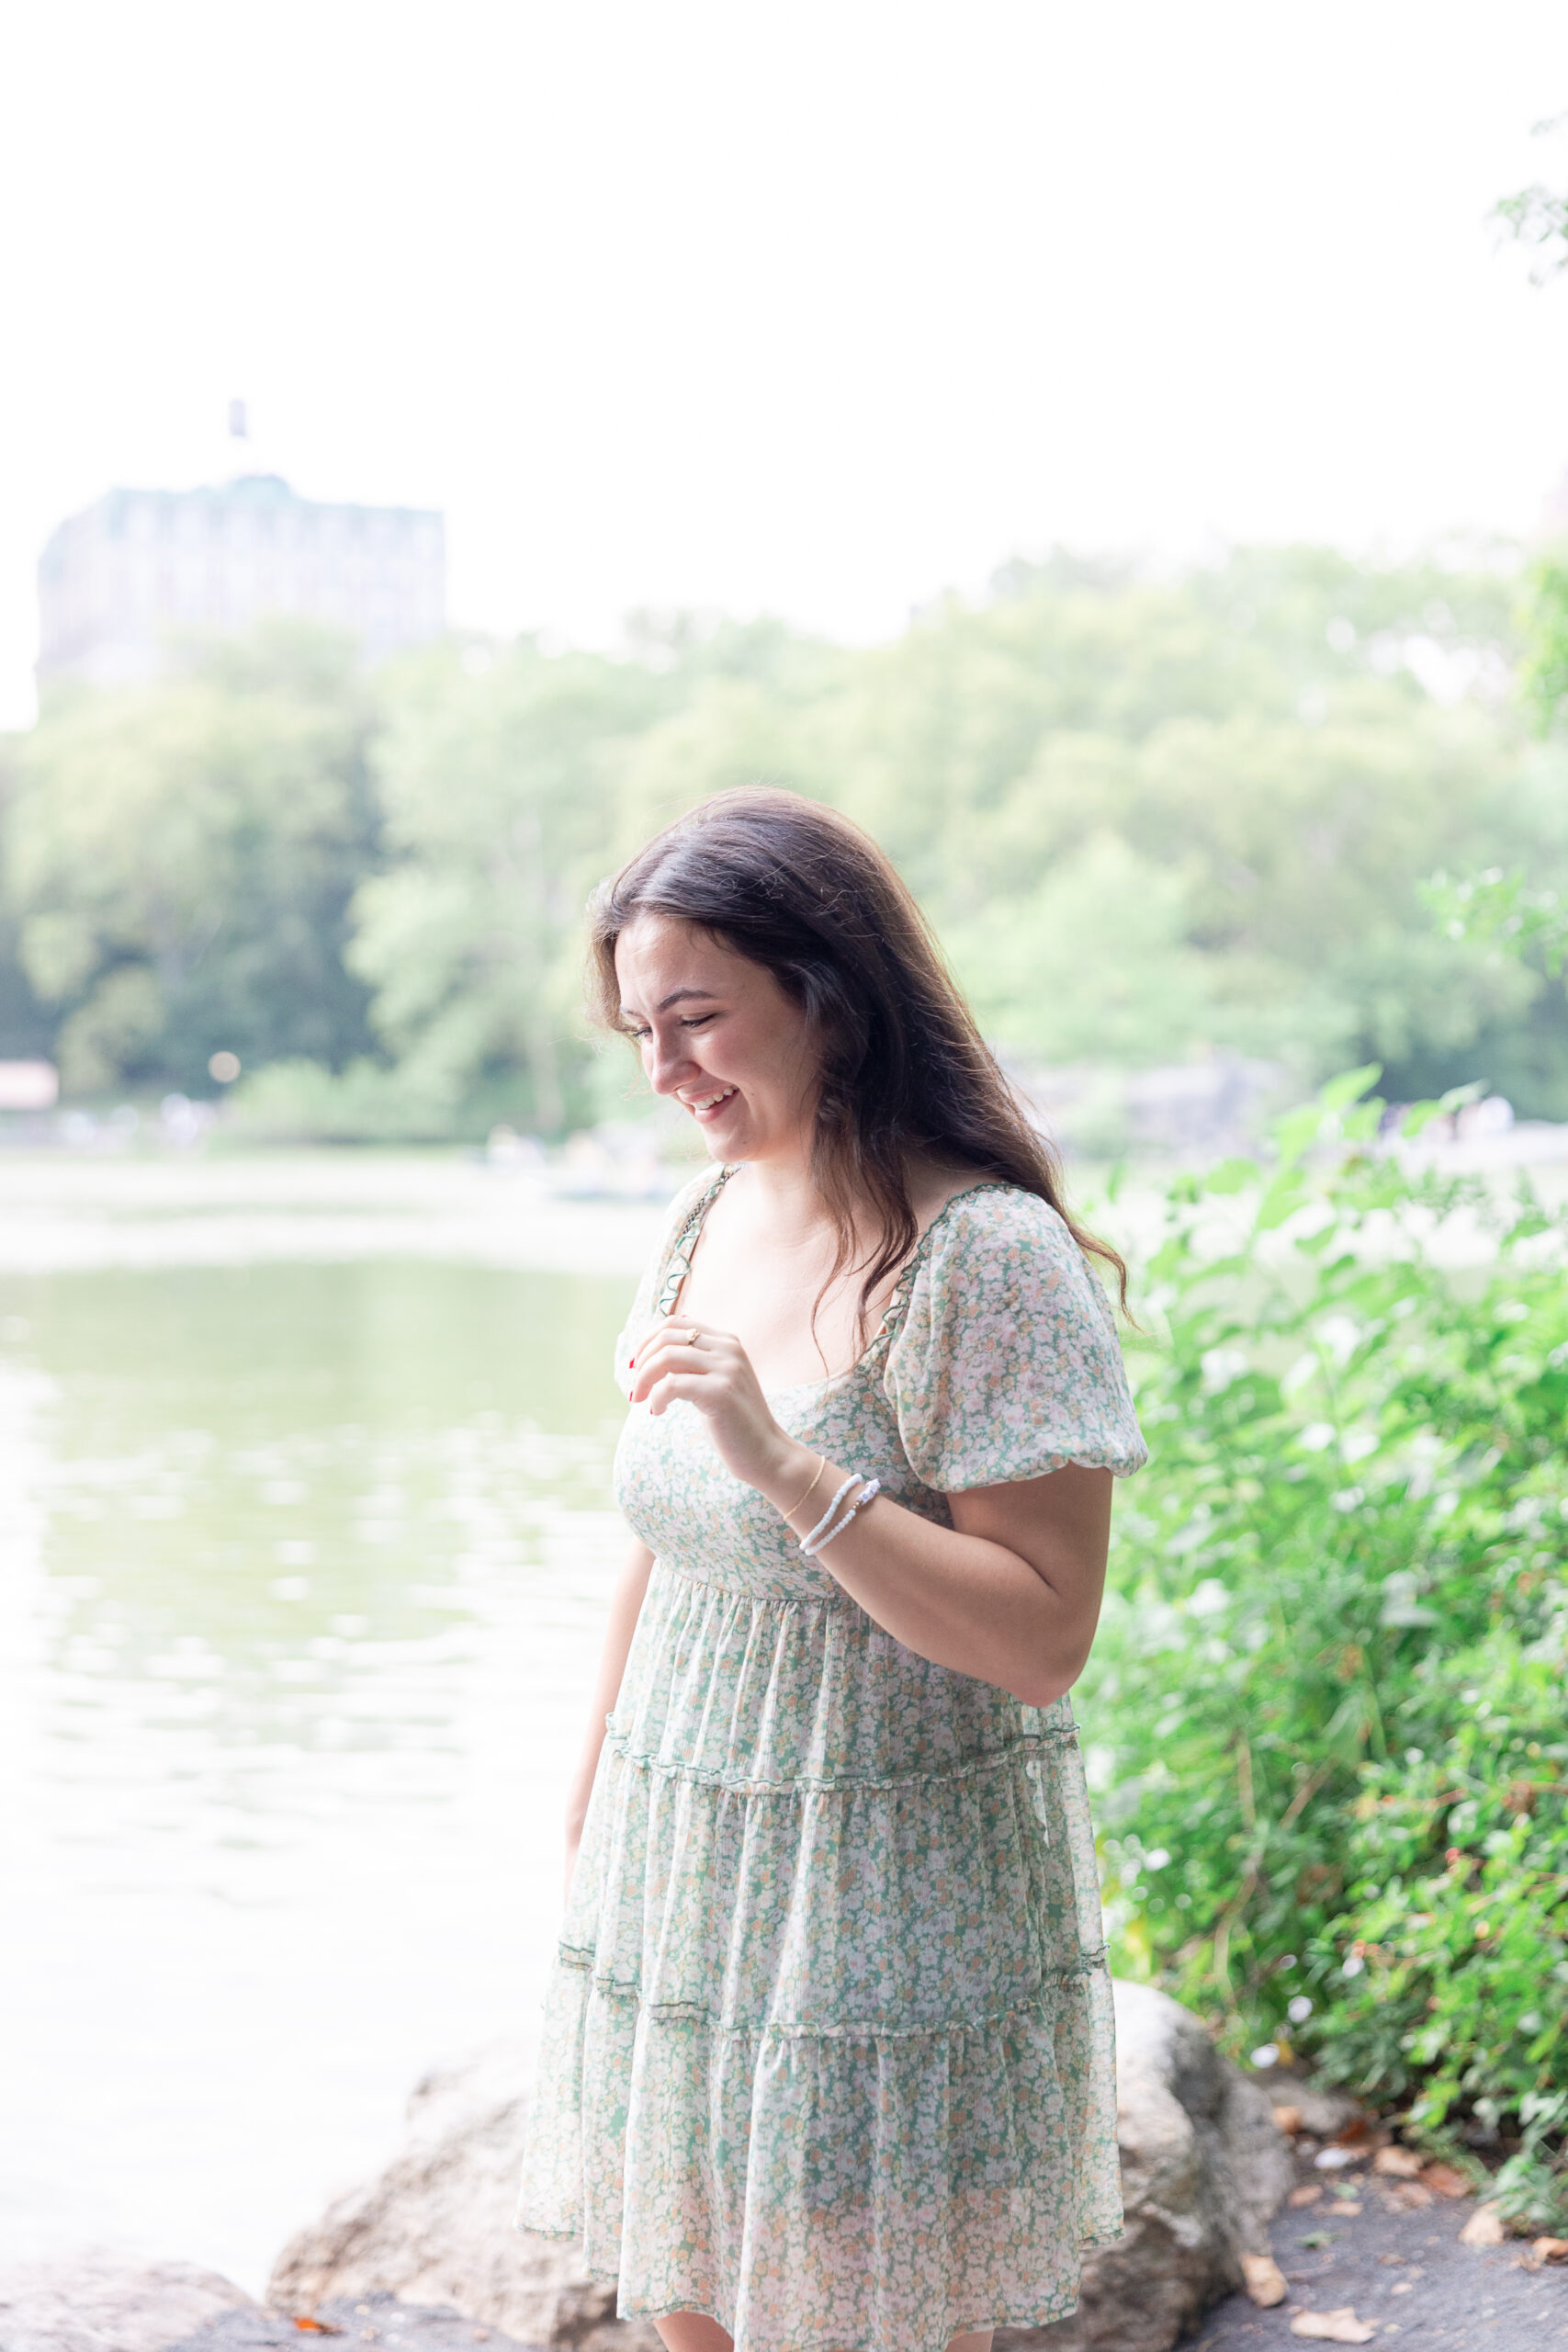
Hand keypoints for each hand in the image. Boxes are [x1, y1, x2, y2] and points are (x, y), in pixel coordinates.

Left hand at [627, 1318, 809, 1500]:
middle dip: (642, 1362)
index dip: (647, 1341)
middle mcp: (728, 1349)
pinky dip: (656, 1398)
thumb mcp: (714, 1382)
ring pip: (666, 1357)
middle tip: (636, 1388)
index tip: (636, 1365)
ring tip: (642, 1399)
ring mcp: (727, 1369)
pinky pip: (672, 1384)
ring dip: (644, 1379)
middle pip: (666, 1337)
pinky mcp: (721, 1392)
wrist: (765, 1451)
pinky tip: (658, 1412)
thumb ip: (693, 1363)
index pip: (675, 1323)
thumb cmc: (733, 1421)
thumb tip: (651, 1351)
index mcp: (726, 1341)